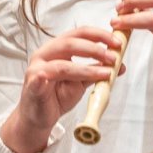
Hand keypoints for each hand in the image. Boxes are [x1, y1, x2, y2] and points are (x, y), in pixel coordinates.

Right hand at [0, 26, 120, 152]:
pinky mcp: (33, 82)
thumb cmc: (56, 97)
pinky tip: (79, 80)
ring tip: (107, 72)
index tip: (117, 42)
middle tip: (113, 57)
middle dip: (96, 48)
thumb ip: (96, 71)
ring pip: (64, 62)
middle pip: (71, 42)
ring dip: (88, 67)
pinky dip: (66, 77)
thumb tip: (119, 65)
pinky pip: (49, 77)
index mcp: (57, 48)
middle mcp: (45, 53)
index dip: (99, 35)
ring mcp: (37, 67)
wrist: (39, 118)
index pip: (79, 33)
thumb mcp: (81, 82)